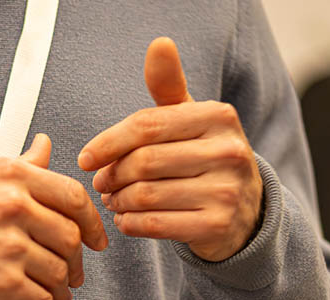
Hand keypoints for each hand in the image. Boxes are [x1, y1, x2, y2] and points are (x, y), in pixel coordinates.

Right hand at [0, 134, 107, 299]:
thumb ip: (20, 165)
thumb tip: (43, 148)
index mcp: (13, 176)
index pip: (73, 197)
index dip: (92, 223)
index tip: (96, 237)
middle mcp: (14, 207)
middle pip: (70, 238)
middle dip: (76, 261)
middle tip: (73, 271)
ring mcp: (10, 246)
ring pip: (59, 272)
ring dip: (63, 289)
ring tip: (57, 293)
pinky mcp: (2, 282)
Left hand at [77, 37, 262, 261]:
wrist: (244, 210)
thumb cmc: (203, 156)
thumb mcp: (190, 119)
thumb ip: (169, 86)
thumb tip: (159, 44)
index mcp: (219, 116)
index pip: (147, 125)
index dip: (108, 143)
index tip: (85, 159)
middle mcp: (229, 151)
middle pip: (144, 162)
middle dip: (112, 175)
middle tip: (100, 184)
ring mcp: (226, 191)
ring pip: (146, 196)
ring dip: (118, 201)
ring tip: (112, 200)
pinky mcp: (218, 225)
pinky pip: (155, 225)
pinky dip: (131, 224)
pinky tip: (125, 219)